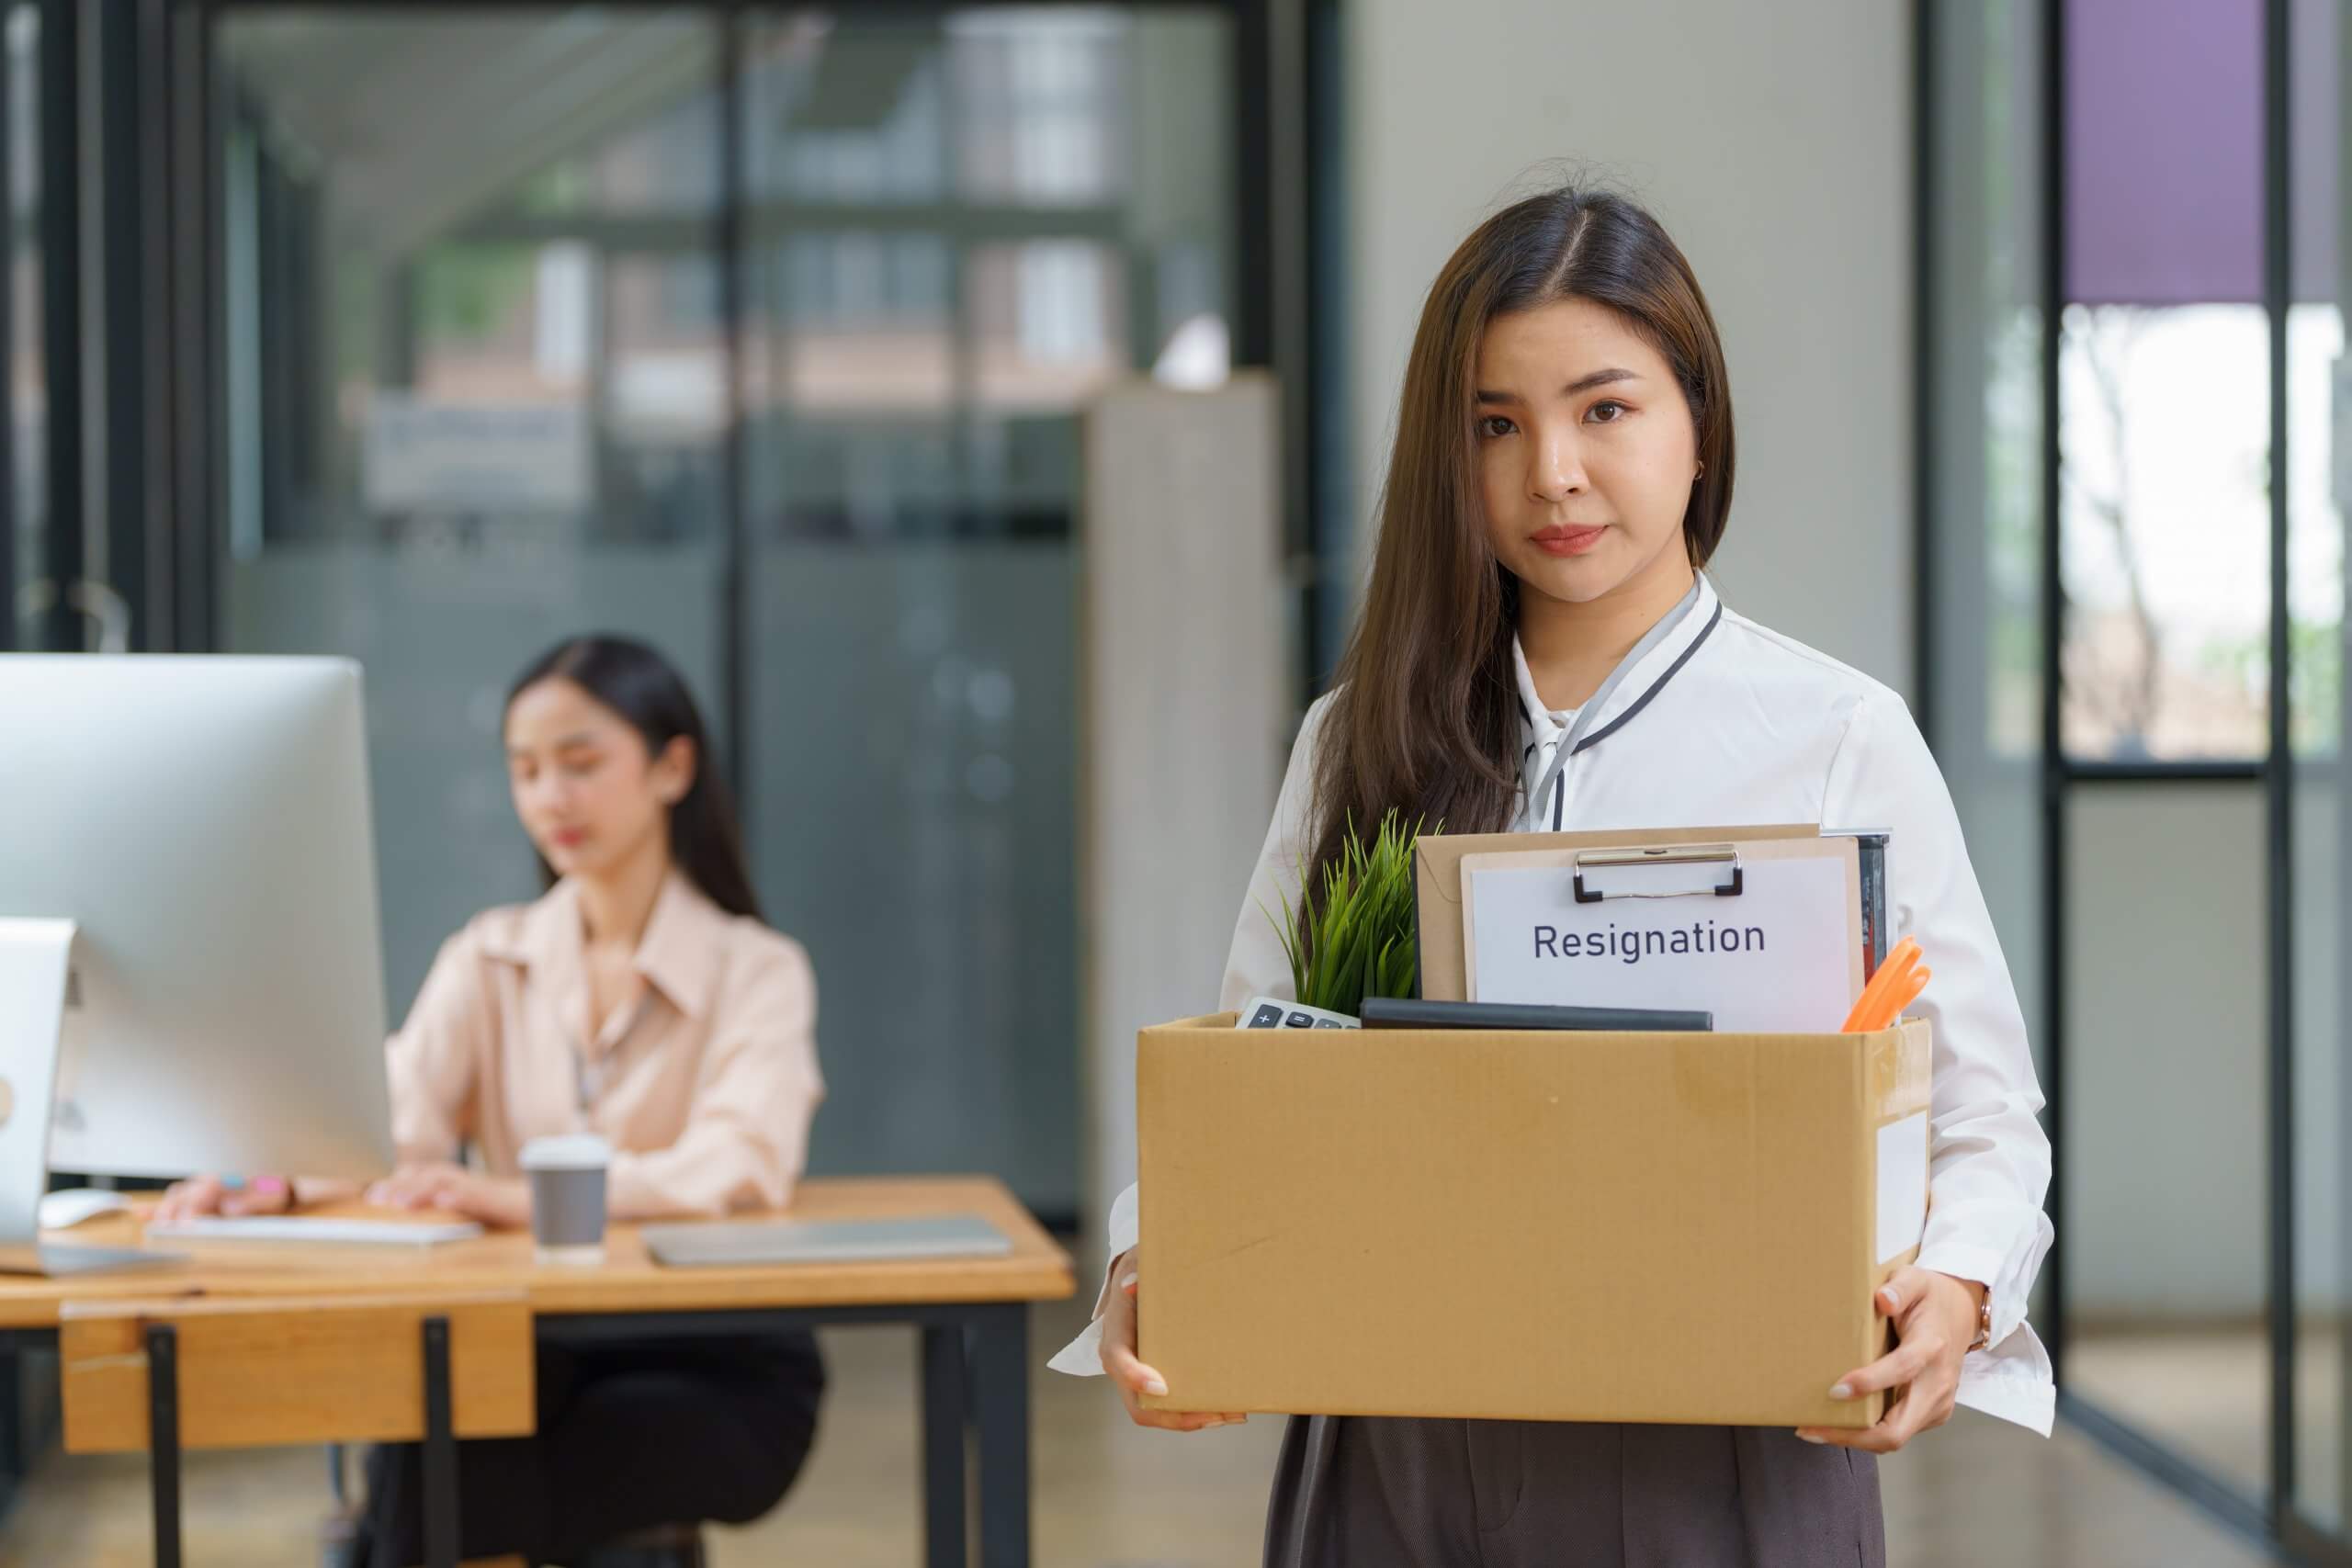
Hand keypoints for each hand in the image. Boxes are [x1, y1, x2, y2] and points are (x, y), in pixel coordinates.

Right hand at [152, 1173, 292, 1225]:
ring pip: (176, 1197)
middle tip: (166, 1229)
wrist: (281, 1191)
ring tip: (151, 1224)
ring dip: (162, 1210)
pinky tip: (141, 1214)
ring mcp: (204, 1189)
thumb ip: (251, 1202)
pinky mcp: (201, 1199)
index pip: (202, 1193)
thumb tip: (229, 1208)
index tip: (187, 1224)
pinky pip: (177, 1201)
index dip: (193, 1209)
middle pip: (183, 1195)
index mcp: (226, 1181)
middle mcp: (211, 1183)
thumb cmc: (275, 1194)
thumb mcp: (271, 1198)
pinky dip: (158, 1208)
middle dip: (172, 1211)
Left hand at [365, 1163, 529, 1228]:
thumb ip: (438, 1205)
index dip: (394, 1182)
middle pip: (426, 1176)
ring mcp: (480, 1189)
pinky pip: (478, 1195)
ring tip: (399, 1201)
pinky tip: (445, 1200)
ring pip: (447, 1183)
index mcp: (454, 1182)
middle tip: (373, 1198)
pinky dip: (460, 1196)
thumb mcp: (463, 1208)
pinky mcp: (498, 1200)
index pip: (419, 1175)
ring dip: (421, 1190)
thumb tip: (404, 1210)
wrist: (541, 1206)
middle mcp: (464, 1181)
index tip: (370, 1194)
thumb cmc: (499, 1210)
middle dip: (399, 1186)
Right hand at [1098, 1246, 1246, 1432]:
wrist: (1140, 1282)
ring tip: (1234, 1413)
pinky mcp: (1159, 1383)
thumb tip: (1131, 1284)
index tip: (1162, 1388)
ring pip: (1160, 1413)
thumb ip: (1135, 1273)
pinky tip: (1229, 1409)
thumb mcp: (1137, 1266)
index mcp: (1115, 1335)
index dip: (1135, 1377)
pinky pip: (1174, 1408)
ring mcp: (1140, 1378)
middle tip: (1214, 1414)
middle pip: (1140, 1406)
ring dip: (1195, 1419)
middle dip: (1177, 1416)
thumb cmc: (1142, 1274)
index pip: (1117, 1361)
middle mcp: (1123, 1365)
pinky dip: (1199, 1413)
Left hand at [1797, 1268, 1984, 1452]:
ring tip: (1816, 1429)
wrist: (1961, 1314)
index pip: (1902, 1370)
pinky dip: (1869, 1433)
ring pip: (1896, 1436)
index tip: (1834, 1389)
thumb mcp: (1915, 1278)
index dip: (1869, 1383)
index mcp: (1931, 1347)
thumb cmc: (1929, 1297)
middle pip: (1898, 1428)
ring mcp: (1939, 1403)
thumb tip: (1883, 1300)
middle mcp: (1939, 1383)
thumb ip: (1900, 1287)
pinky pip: (1900, 1431)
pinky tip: (1840, 1423)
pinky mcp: (1933, 1413)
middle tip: (1811, 1429)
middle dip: (1853, 1435)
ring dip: (1856, 1438)